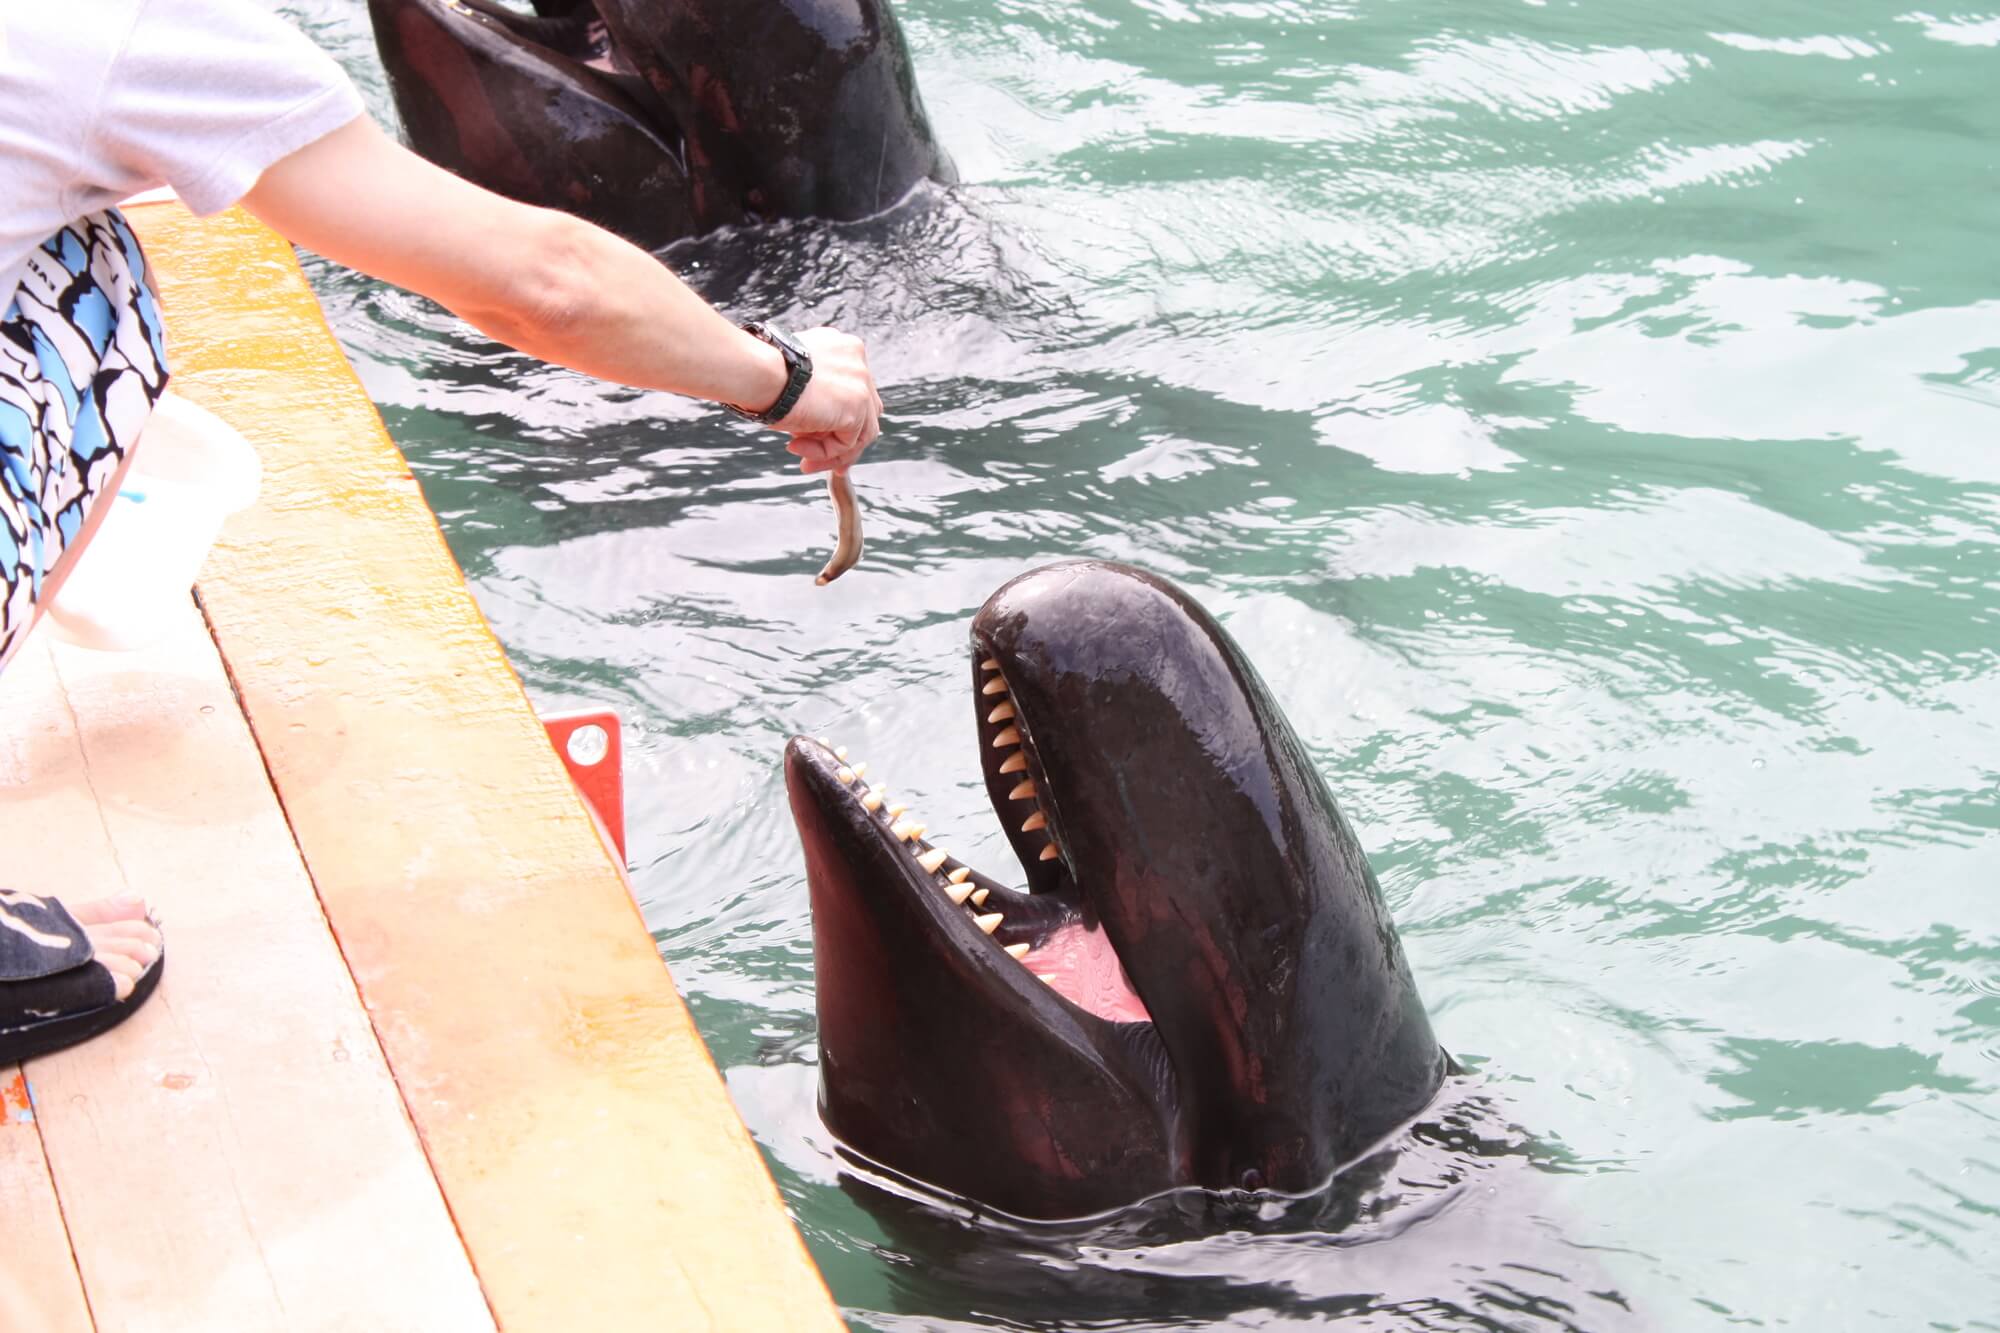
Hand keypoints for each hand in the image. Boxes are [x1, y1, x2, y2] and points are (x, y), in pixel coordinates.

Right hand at [770, 327, 882, 471]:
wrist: (756, 371)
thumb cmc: (761, 373)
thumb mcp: (794, 381)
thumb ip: (815, 397)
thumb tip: (817, 429)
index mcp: (843, 349)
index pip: (853, 390)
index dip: (837, 418)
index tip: (817, 437)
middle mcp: (857, 362)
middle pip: (864, 412)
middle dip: (839, 441)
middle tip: (816, 459)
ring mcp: (861, 383)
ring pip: (860, 432)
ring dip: (829, 452)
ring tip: (803, 461)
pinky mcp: (856, 405)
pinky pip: (847, 443)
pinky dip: (824, 452)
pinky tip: (796, 446)